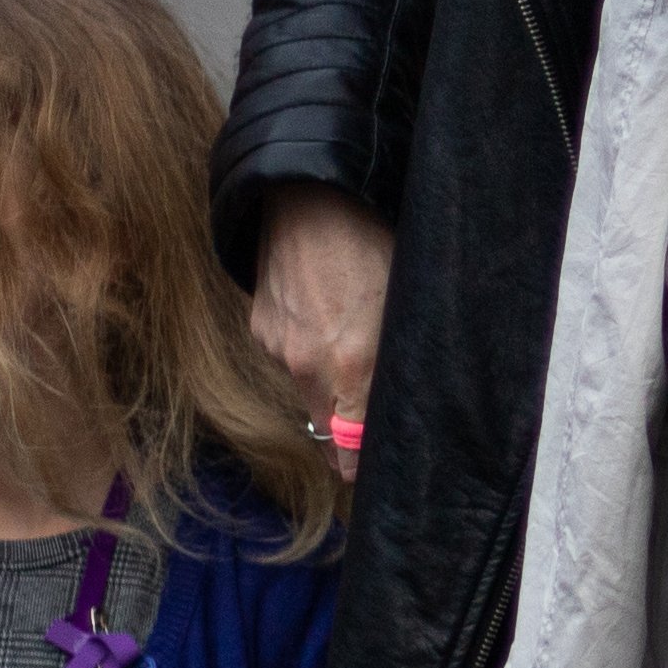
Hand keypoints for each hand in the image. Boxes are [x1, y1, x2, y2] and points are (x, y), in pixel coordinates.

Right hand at [253, 185, 393, 438]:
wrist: (311, 193)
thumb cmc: (375, 241)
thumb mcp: (404, 303)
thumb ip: (400, 362)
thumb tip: (406, 401)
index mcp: (353, 364)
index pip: (350, 446)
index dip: (361, 463)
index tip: (372, 474)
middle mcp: (307, 365)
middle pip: (327, 426)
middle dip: (347, 433)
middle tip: (367, 433)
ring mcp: (277, 346)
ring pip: (307, 388)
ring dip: (327, 384)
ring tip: (350, 349)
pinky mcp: (260, 326)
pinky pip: (287, 355)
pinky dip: (306, 350)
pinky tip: (325, 318)